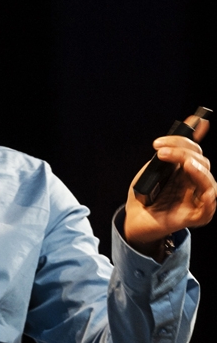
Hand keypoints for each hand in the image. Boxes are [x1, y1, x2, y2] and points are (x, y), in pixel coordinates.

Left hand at [124, 117, 216, 257]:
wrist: (133, 220)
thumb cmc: (145, 195)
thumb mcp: (152, 169)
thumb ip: (168, 150)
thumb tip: (193, 121)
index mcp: (186, 170)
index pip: (194, 150)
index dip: (185, 139)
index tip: (163, 138)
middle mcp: (194, 183)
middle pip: (201, 162)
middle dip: (182, 151)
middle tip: (160, 151)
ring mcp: (196, 200)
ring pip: (209, 182)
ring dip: (198, 170)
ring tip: (184, 163)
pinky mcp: (194, 217)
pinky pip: (208, 208)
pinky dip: (208, 198)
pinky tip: (203, 190)